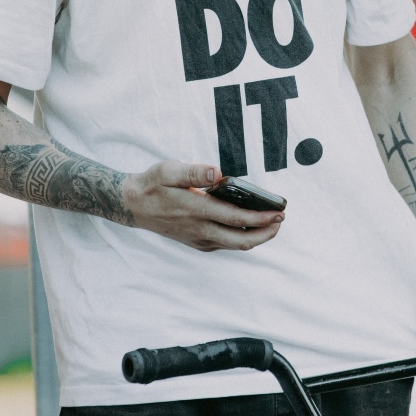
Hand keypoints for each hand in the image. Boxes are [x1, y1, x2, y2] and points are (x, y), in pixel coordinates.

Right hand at [121, 162, 283, 252]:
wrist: (134, 206)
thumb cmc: (153, 184)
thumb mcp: (169, 170)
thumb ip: (193, 171)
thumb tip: (216, 172)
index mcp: (196, 211)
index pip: (236, 219)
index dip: (260, 218)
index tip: (278, 212)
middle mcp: (200, 230)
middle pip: (241, 241)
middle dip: (266, 233)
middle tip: (281, 219)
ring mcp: (199, 239)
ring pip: (235, 245)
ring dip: (256, 236)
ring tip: (271, 222)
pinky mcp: (197, 242)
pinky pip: (225, 244)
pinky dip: (242, 237)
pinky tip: (248, 225)